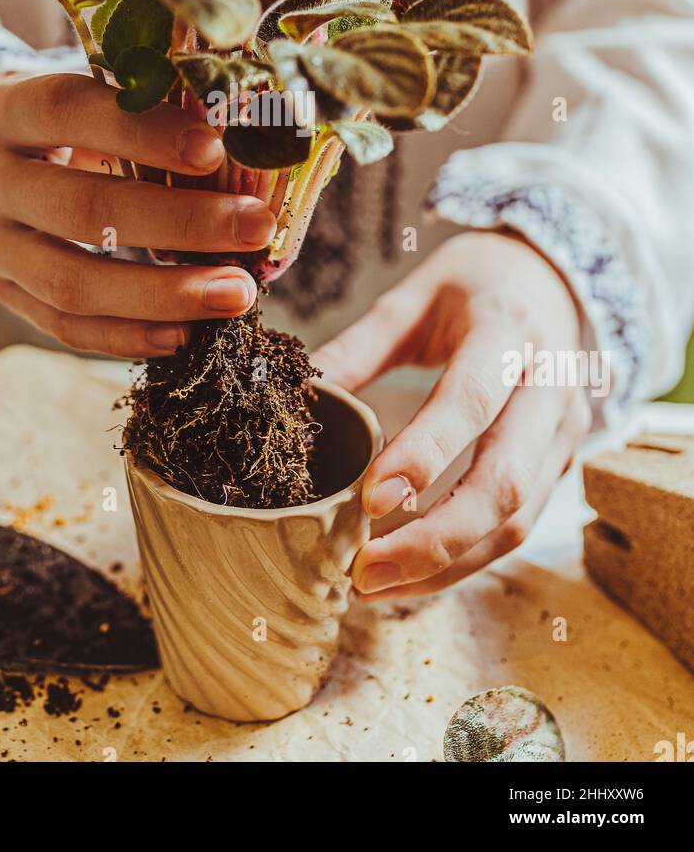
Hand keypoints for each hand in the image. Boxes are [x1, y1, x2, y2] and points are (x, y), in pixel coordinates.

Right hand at [0, 72, 275, 356]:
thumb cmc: (62, 121)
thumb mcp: (87, 96)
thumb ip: (147, 111)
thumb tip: (247, 138)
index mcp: (7, 111)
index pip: (70, 112)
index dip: (143, 132)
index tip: (215, 150)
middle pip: (80, 210)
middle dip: (179, 223)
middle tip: (254, 227)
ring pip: (71, 283)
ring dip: (163, 294)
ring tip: (235, 294)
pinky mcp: (3, 293)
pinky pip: (65, 329)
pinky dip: (128, 336)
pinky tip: (185, 334)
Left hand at [313, 231, 590, 598]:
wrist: (552, 278)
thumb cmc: (475, 283)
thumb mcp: (414, 297)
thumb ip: (360, 346)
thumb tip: (299, 392)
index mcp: (507, 328)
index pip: (470, 400)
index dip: (424, 452)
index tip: (369, 498)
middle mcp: (550, 385)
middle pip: (506, 481)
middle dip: (435, 539)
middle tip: (363, 572)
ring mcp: (564, 430)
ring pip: (518, 518)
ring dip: (448, 564)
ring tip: (375, 585)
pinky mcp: (561, 462)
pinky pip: (521, 524)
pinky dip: (468, 558)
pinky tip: (415, 571)